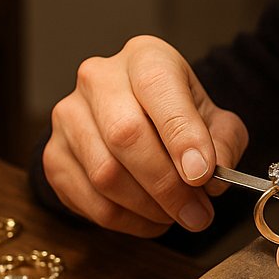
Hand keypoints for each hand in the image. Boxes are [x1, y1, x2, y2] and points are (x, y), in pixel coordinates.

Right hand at [43, 35, 247, 236]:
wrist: (138, 119)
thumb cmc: (179, 117)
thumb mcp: (216, 120)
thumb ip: (224, 143)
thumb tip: (213, 177)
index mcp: (145, 58)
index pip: (158, 88)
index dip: (181, 135)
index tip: (203, 175)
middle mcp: (99, 78)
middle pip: (125, 134)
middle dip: (167, 184)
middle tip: (198, 214)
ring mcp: (69, 116)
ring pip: (104, 173)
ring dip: (148, 207)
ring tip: (179, 216)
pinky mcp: (54, 154)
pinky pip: (88, 199)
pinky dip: (126, 220)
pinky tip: (151, 219)